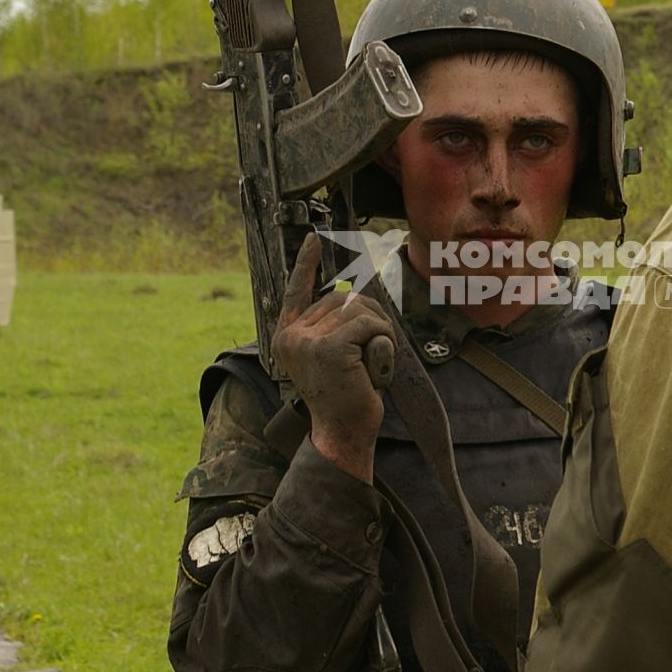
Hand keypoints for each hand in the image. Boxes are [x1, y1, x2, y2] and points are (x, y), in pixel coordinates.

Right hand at [271, 234, 390, 480]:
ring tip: (371, 364)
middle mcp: (291, 335)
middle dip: (369, 318)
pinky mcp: (329, 347)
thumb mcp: (332, 357)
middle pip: (342, 298)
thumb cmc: (344, 397)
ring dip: (379, 332)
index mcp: (288, 336)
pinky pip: (369, 324)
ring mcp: (307, 340)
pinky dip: (383, 340)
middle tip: (372, 353)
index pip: (296, 291)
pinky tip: (376, 366)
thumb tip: (351, 295)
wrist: (343, 433)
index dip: (307, 263)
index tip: (313, 238)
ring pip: (359, 309)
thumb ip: (333, 327)